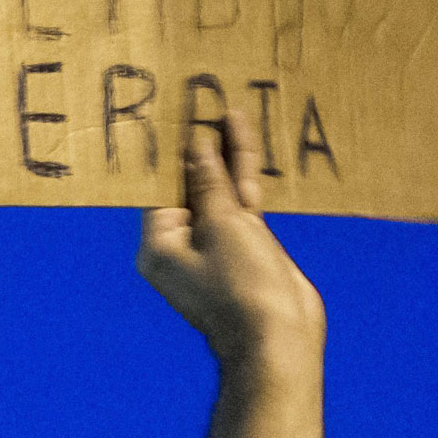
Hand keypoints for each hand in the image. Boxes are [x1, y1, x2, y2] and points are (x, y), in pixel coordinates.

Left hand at [136, 110, 325, 368]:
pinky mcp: (245, 243)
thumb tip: (195, 144)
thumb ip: (209, 181)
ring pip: (218, 188)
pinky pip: (240, 200)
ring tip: (224, 107)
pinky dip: (244, 171)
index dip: (166, 150)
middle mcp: (180, 242)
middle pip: (186, 184)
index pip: (157, 186)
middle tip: (194, 100)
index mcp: (158, 243)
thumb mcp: (222, 224)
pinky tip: (243, 136)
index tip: (167, 113)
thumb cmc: (241, 285)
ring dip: (223, 152)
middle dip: (195, 146)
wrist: (279, 337)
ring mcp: (215, 242)